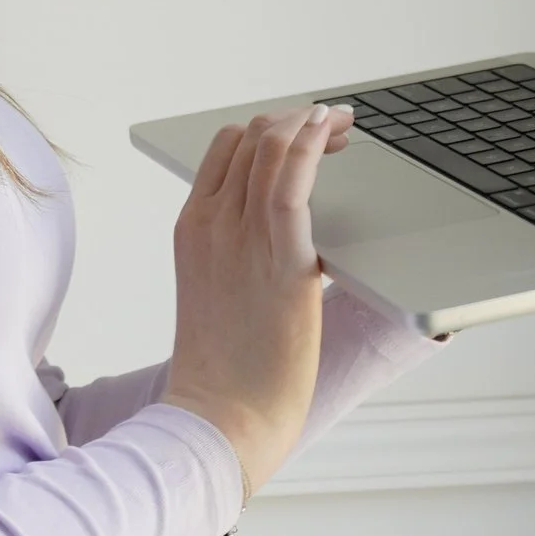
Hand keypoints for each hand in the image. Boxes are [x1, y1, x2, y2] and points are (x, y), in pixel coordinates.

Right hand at [161, 103, 352, 500]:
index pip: (228, 148)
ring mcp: (242, 239)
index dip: (270, 129)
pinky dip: (311, 145)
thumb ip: (242, 255)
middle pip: (253, 137)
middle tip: (333, 127)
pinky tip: (330, 132)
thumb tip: (283, 236)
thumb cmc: (227, 370)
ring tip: (342, 126)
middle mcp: (213, 223)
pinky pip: (292, 183)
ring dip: (314, 124)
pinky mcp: (281, 261)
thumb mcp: (220, 294)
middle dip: (297, 120)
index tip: (304, 133)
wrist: (221, 415)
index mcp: (192, 228)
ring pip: (272, 147)